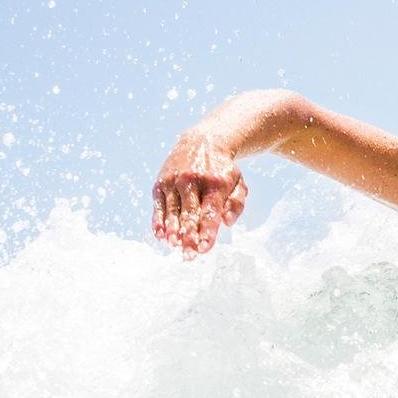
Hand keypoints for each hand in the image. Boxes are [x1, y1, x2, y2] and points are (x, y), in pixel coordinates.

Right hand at [151, 131, 249, 256]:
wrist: (201, 142)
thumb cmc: (222, 170)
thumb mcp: (238, 182)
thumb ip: (236, 204)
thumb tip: (227, 223)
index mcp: (215, 183)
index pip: (209, 212)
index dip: (206, 231)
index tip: (204, 248)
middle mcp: (192, 180)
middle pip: (189, 213)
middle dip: (189, 236)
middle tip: (189, 256)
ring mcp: (174, 181)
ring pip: (172, 210)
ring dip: (172, 231)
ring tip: (175, 247)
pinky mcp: (161, 182)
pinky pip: (159, 205)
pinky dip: (159, 221)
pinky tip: (160, 235)